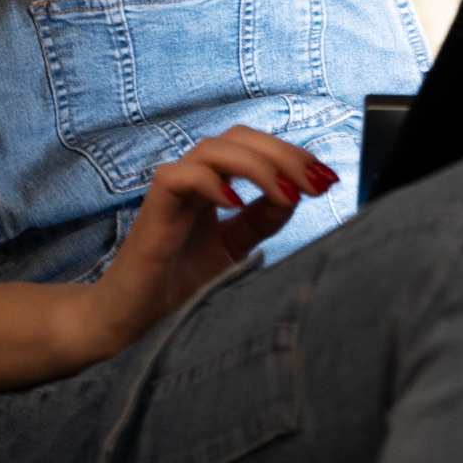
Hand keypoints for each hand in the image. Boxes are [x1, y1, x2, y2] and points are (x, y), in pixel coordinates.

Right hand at [88, 127, 335, 353]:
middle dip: (284, 154)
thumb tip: (298, 191)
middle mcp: (193, 178)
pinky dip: (211, 184)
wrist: (134, 324)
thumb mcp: (235, 248)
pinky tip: (236, 204)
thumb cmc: (179, 285)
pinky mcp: (152, 210)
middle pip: (240, 137)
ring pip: (213, 148)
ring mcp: (172, 190)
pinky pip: (179, 176)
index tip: (328, 179)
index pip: (256, 147)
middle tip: (316, 182)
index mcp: (214, 183)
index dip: (293, 155)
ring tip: (287, 195)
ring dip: (258, 165)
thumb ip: (263, 219)